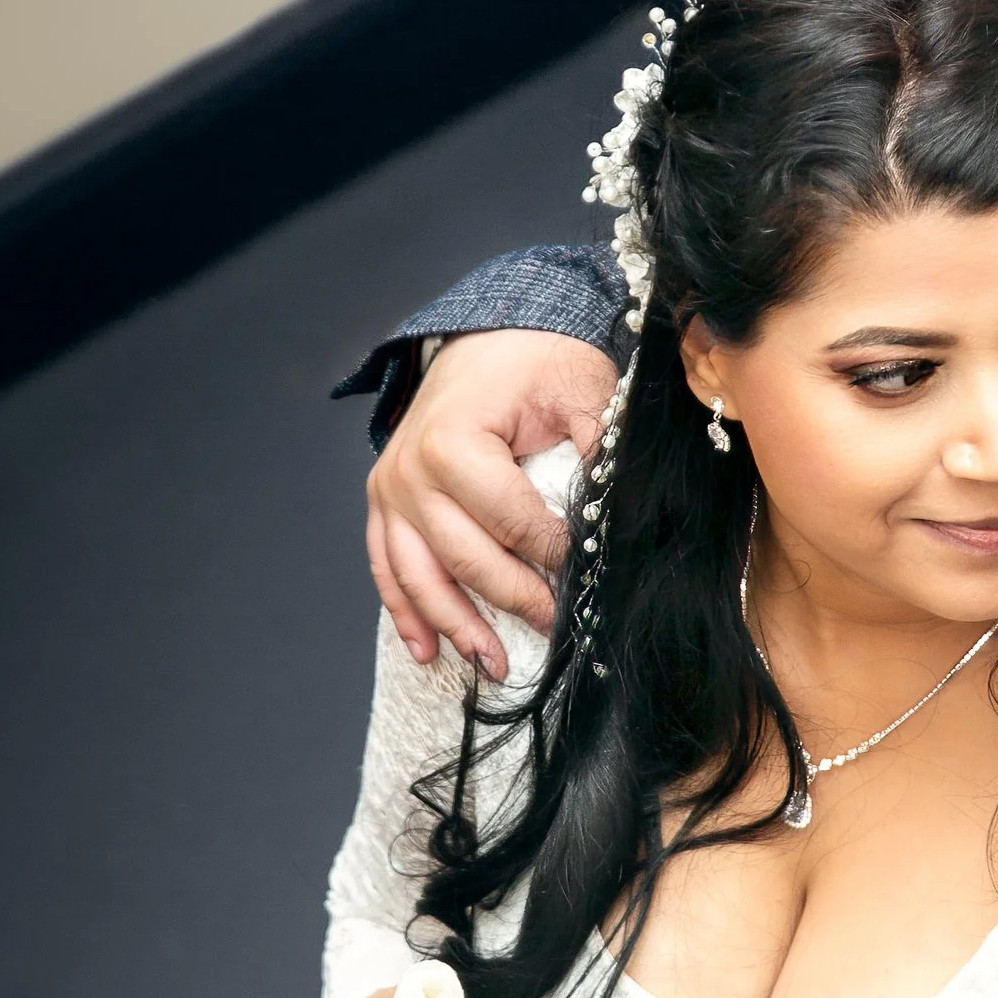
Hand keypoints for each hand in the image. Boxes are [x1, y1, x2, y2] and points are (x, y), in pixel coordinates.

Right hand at [366, 328, 619, 678]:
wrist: (495, 332)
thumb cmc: (540, 362)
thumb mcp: (585, 397)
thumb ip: (599, 460)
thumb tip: (613, 533)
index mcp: (455, 441)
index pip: (512, 523)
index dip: (553, 558)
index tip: (583, 578)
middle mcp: (411, 469)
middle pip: (466, 558)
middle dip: (514, 601)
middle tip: (554, 629)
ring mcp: (391, 487)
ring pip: (420, 576)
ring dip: (456, 626)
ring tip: (492, 666)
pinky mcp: (384, 499)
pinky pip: (386, 565)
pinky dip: (405, 611)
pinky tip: (426, 650)